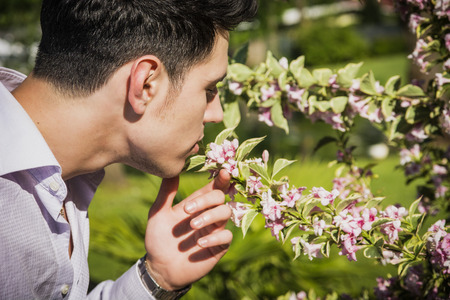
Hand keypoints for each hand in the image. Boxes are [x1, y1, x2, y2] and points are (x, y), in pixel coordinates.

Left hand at [144, 169, 231, 290]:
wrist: (158, 268)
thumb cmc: (158, 240)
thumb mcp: (158, 214)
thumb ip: (166, 193)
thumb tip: (171, 170)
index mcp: (196, 205)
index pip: (212, 188)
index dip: (220, 179)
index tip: (223, 171)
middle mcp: (208, 215)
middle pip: (220, 198)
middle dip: (206, 201)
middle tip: (187, 210)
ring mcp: (214, 231)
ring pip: (226, 214)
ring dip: (210, 216)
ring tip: (192, 226)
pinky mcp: (218, 248)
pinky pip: (226, 237)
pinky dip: (214, 238)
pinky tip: (198, 243)